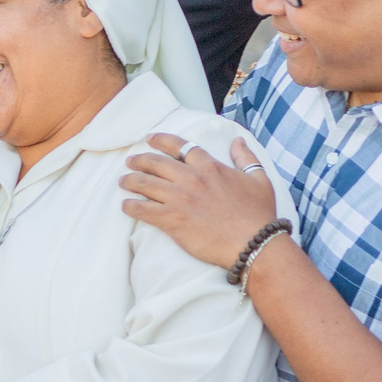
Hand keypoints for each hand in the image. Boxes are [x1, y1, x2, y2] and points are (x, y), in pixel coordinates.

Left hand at [119, 132, 279, 267]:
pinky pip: (143, 209)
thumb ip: (246, 158)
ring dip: (130, 180)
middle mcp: (191, 178)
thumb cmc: (258, 214)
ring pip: (144, 183)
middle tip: (130, 162)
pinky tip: (125, 206)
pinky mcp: (172, 219)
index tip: (149, 139)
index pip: (179, 146)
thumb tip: (238, 141)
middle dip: (139, 160)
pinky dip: (131, 206)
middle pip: (156, 162)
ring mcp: (179, 198)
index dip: (161, 140)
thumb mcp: (259, 180)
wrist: (254, 243)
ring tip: (123, 181)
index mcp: (210, 166)